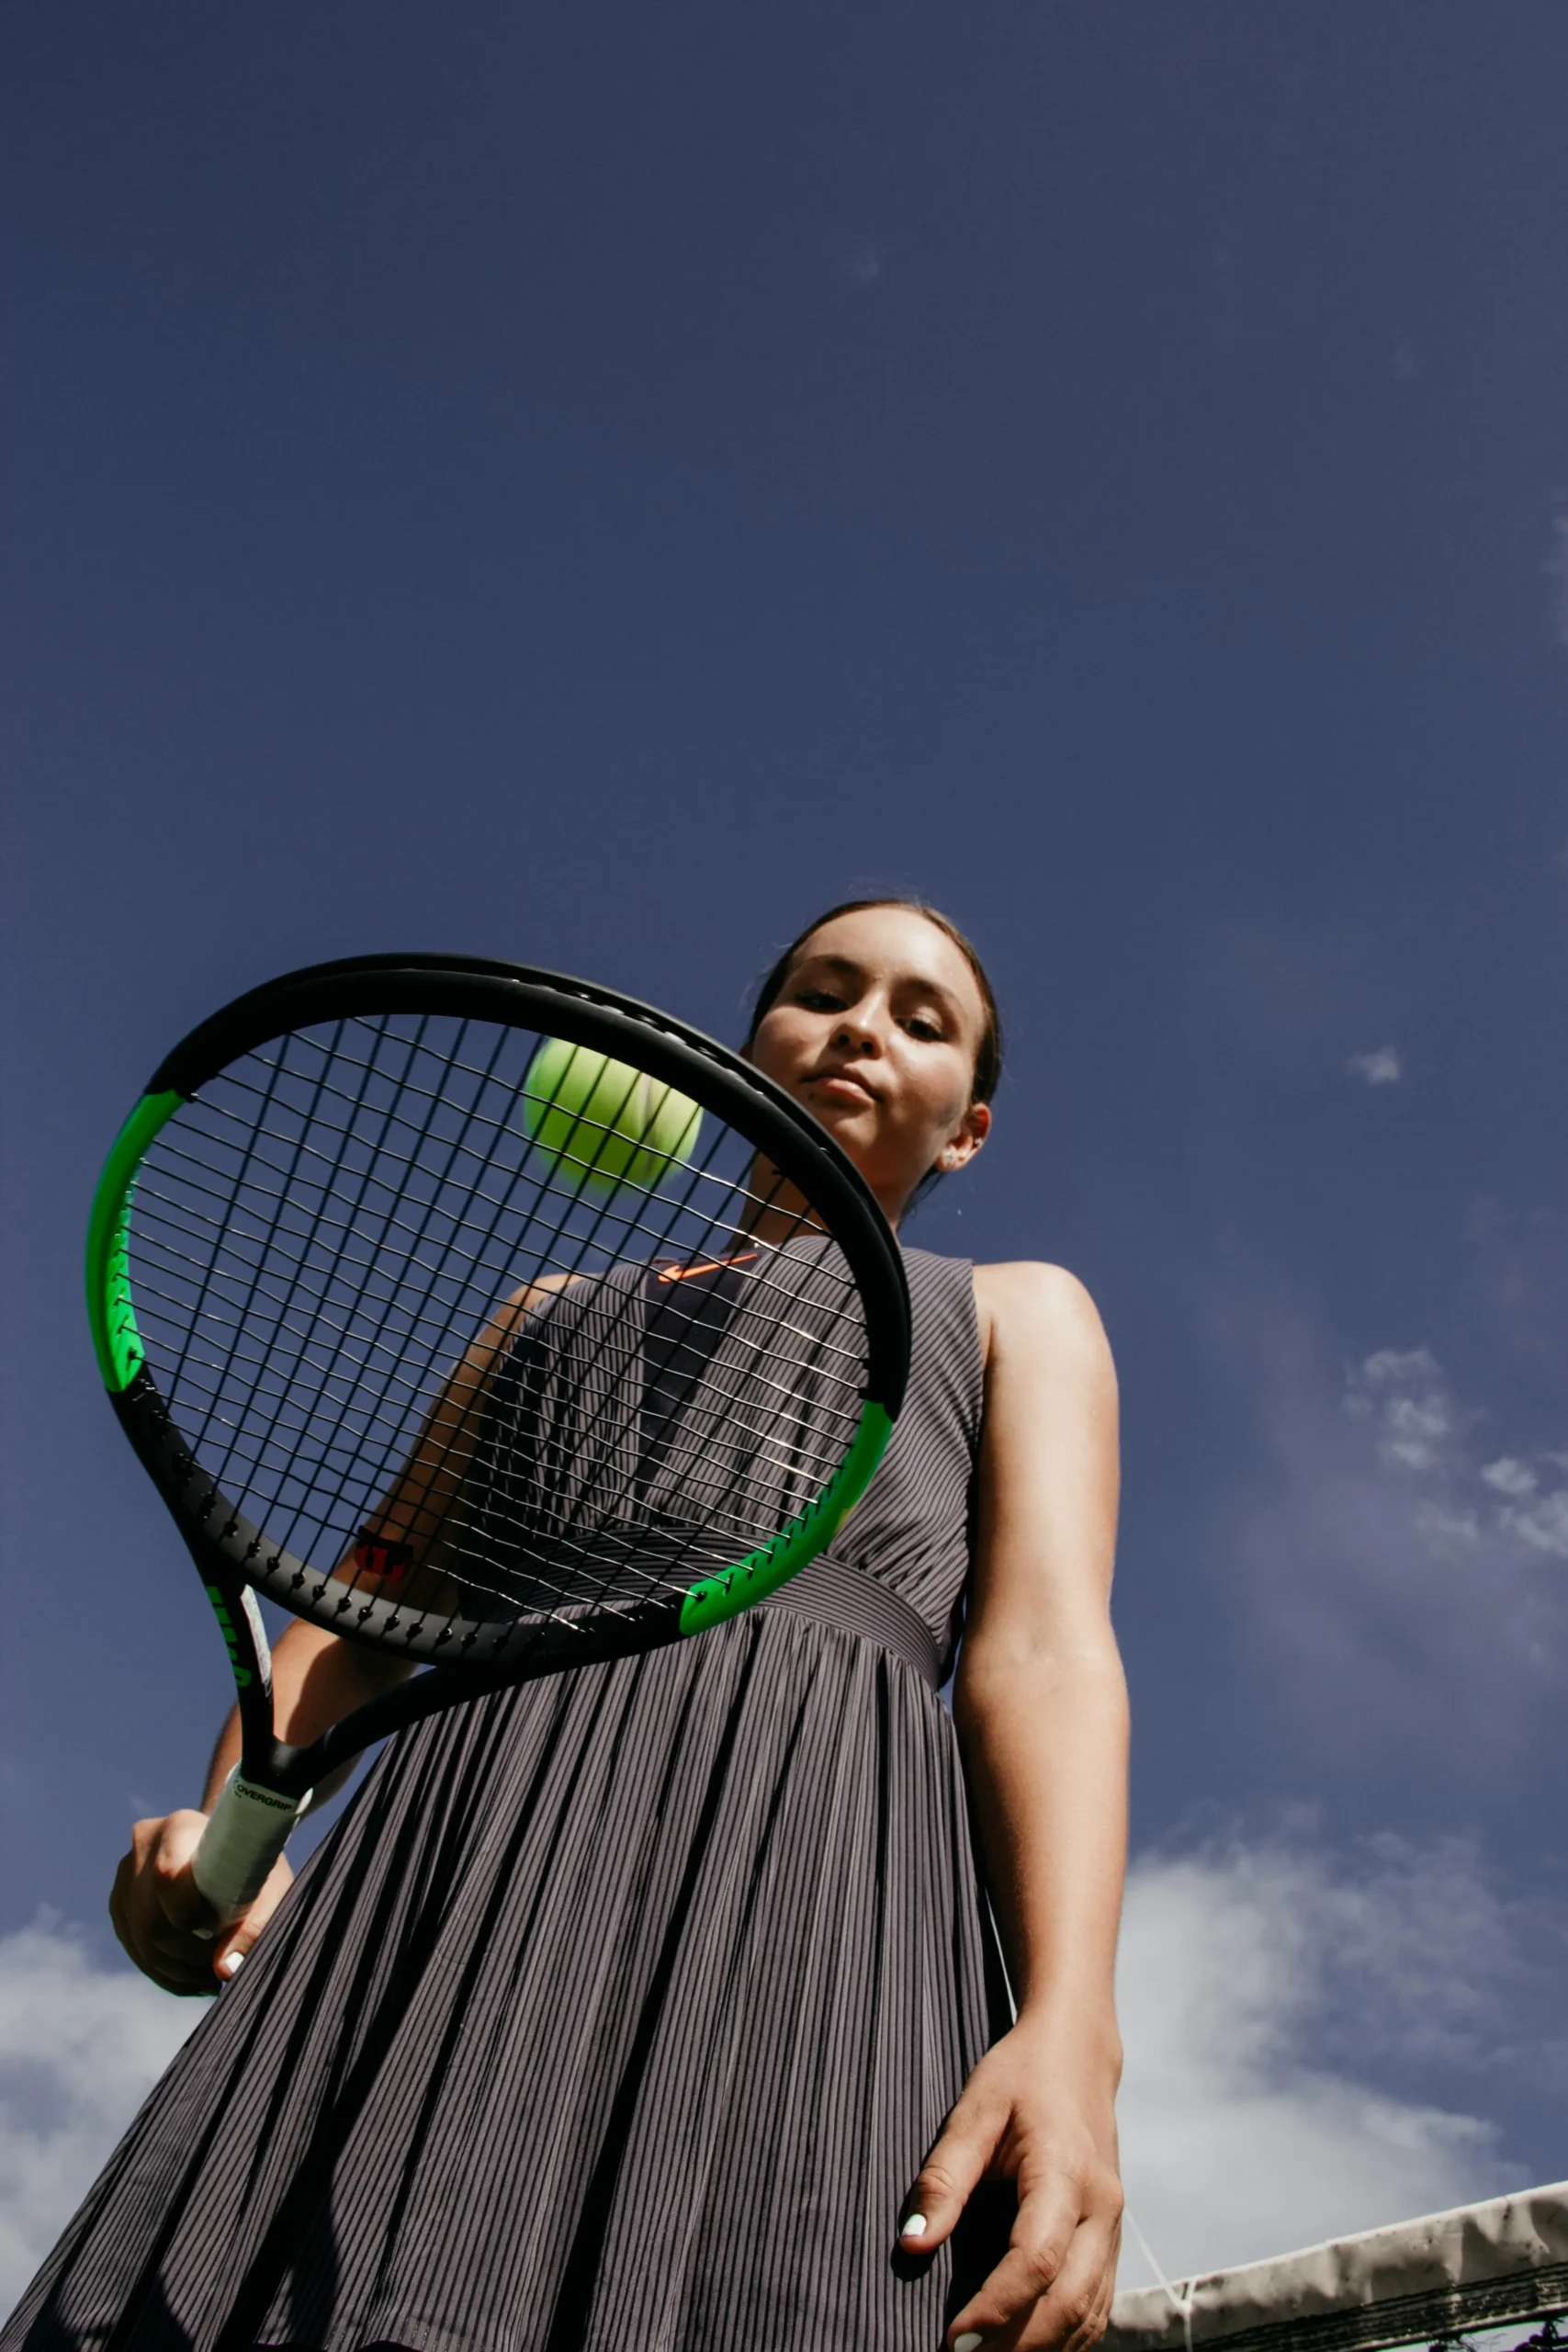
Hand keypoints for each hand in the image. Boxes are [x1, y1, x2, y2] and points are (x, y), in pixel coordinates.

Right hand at [109, 1809, 292, 1994]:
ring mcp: (126, 1873)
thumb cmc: (255, 1865)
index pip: (167, 1877)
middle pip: (150, 1919)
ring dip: (175, 1970)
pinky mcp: (120, 1899)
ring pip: (139, 1939)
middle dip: (185, 1956)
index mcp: (180, 1827)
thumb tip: (223, 1970)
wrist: (231, 1844)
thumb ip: (253, 1927)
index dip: (190, 1916)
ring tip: (209, 1979)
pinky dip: (162, 1970)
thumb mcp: (270, 1890)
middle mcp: (144, 1845)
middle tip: (218, 1971)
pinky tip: (190, 1978)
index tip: (221, 1931)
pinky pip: (133, 1945)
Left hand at [899, 2017, 1122, 2351]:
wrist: (1079, 2055)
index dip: (997, 2307)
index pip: (1036, 2258)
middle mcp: (1101, 2207)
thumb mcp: (973, 2111)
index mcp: (1065, 2172)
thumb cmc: (1020, 2077)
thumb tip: (912, 2244)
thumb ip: (943, 2177)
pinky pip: (1098, 2304)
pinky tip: (1028, 2348)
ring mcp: (1114, 2227)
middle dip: (1018, 2345)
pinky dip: (1068, 2338)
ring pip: (1090, 2312)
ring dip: (1044, 2350)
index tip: (953, 2339)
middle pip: (1069, 2299)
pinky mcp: (1113, 2239)